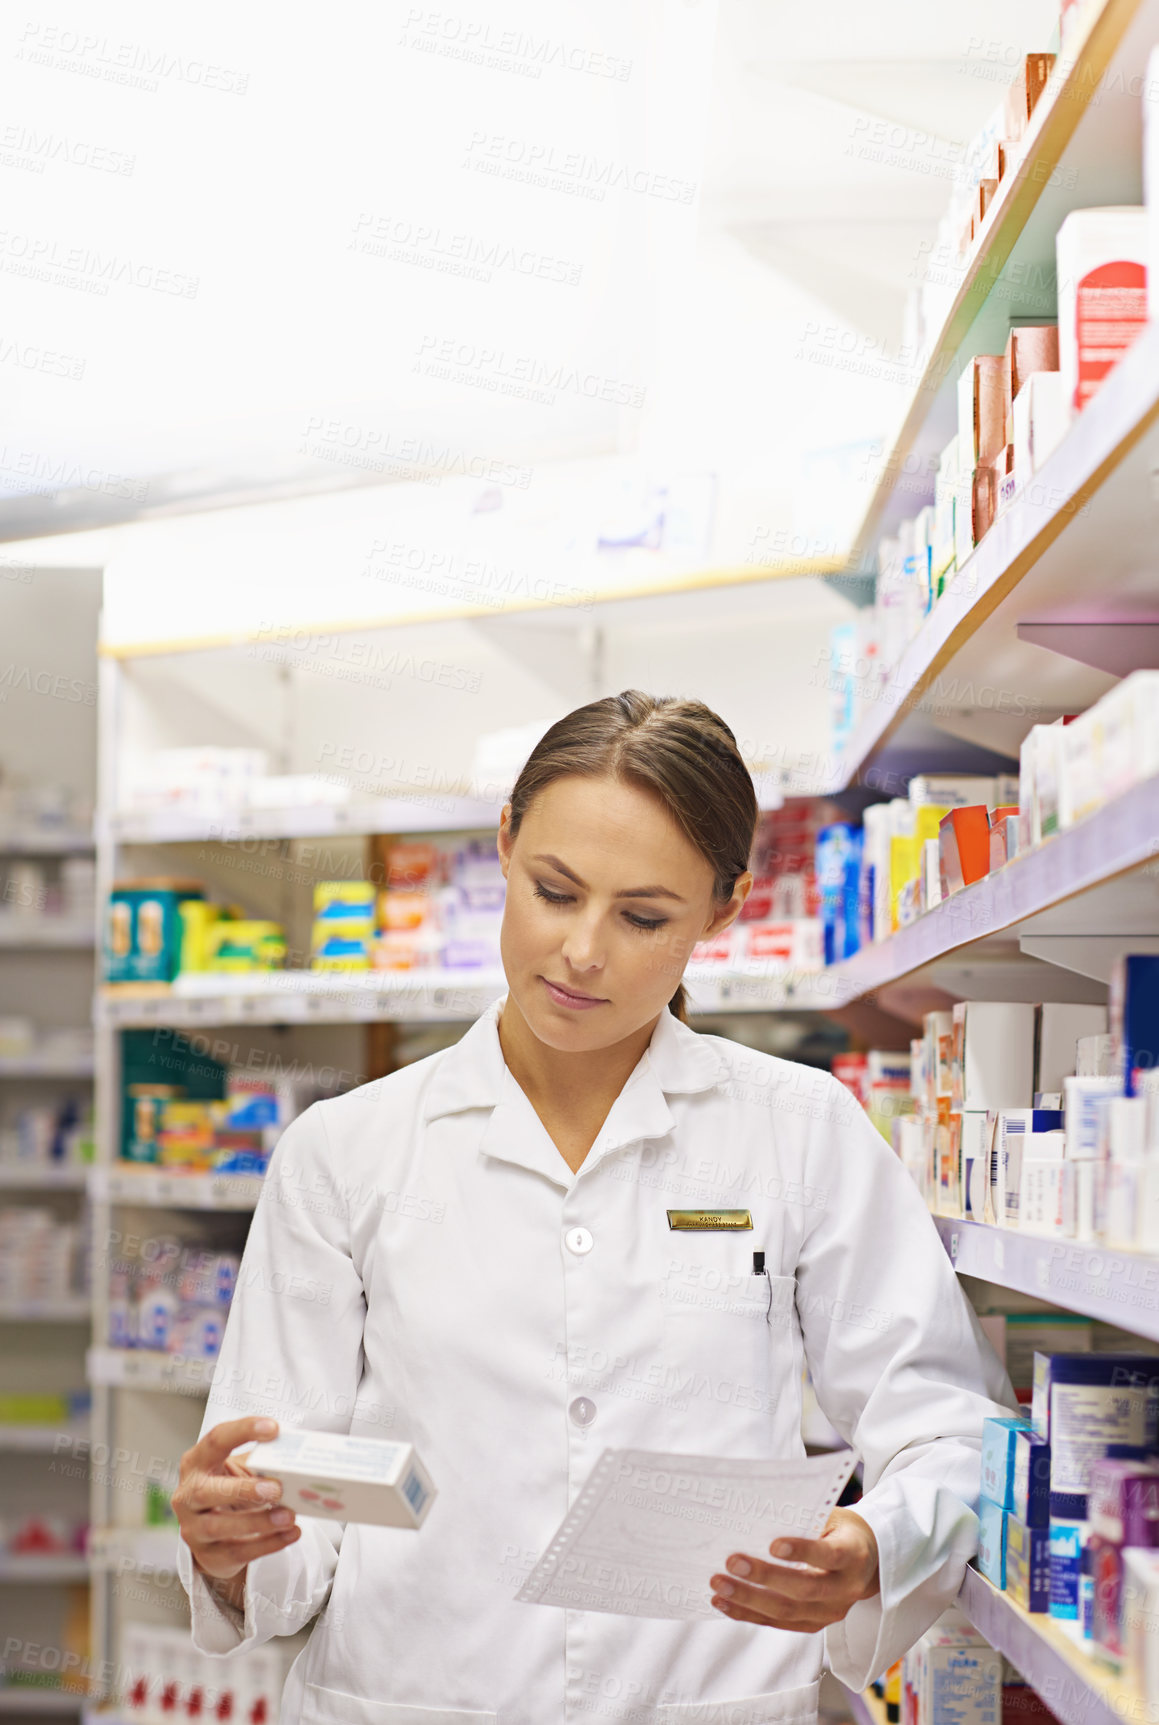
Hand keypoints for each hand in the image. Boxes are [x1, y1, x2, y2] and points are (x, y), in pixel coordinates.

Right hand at [173, 1416, 300, 1589]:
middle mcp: (187, 1495)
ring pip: (219, 1526)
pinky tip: (289, 1534)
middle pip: (205, 1491)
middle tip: (276, 1488)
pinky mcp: (208, 1554)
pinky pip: (237, 1551)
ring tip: (288, 1516)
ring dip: (258, 1521)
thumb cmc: (227, 1490)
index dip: (242, 1431)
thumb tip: (296, 1452)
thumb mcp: (237, 1470)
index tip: (273, 1429)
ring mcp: (193, 1527)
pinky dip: (267, 1544)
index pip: (215, 1440)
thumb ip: (259, 1460)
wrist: (211, 1534)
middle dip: (243, 1489)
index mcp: (196, 1463)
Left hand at [709, 1506, 879, 1631]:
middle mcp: (845, 1589)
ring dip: (748, 1600)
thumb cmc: (841, 1530)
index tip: (773, 1544)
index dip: (802, 1551)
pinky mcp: (814, 1624)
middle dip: (765, 1577)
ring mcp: (830, 1612)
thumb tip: (757, 1515)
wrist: (867, 1561)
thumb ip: (804, 1518)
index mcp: (853, 1555)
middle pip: (804, 1589)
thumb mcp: (831, 1516)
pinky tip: (725, 1603)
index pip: (828, 1555)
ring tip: (719, 1585)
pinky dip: (748, 1614)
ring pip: (787, 1612)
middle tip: (732, 1562)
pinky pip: (778, 1623)